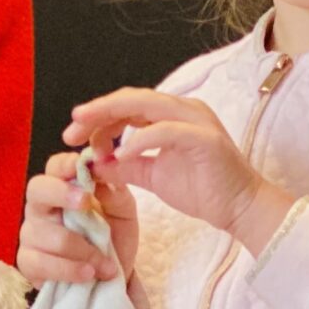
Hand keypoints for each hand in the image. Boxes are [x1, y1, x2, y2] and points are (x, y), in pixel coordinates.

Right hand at [18, 150, 140, 283]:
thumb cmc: (114, 237)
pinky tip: (88, 274)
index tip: (81, 167)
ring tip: (106, 265)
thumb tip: (103, 170)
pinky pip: (42, 263)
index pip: (55, 167)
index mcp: (63, 188)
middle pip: (36, 189)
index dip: (65, 165)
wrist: (113, 277)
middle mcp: (41, 207)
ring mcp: (30, 234)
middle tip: (85, 202)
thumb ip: (116, 192)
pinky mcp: (27, 262)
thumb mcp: (123, 213)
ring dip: (82, 250)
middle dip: (60, 193)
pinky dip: (70, 269)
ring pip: (47, 233)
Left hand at [68, 88, 294, 253]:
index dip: (97, 117)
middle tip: (70, 129)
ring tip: (86, 134)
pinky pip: (167, 131)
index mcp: (170, 115)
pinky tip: (121, 154)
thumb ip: (123, 165)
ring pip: (146, 105)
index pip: (126, 105)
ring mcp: (196, 120)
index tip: (72, 135)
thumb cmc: (201, 189)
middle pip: (131, 99)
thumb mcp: (150, 175)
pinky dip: (141, 140)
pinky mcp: (206, 138)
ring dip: (112, 118)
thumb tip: (90, 163)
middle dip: (97, 112)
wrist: (238, 209)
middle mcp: (183, 110)